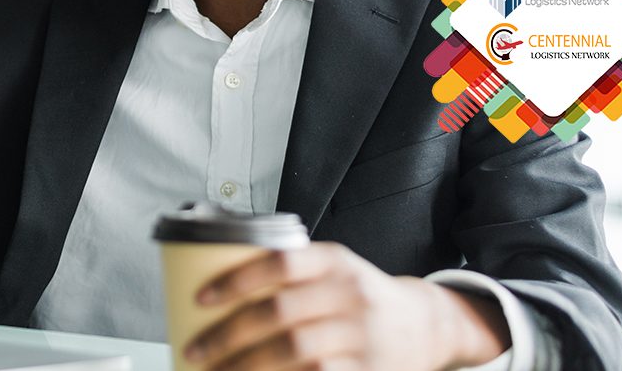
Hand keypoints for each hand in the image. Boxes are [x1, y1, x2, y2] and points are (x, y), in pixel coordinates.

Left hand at [185, 243, 509, 370]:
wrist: (425, 326)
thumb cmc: (360, 297)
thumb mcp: (334, 270)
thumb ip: (289, 275)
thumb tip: (214, 289)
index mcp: (335, 262)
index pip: (281, 263)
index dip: (237, 280)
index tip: (200, 298)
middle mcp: (351, 295)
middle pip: (279, 314)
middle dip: (229, 335)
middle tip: (196, 348)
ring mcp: (361, 336)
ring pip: (295, 352)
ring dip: (247, 366)